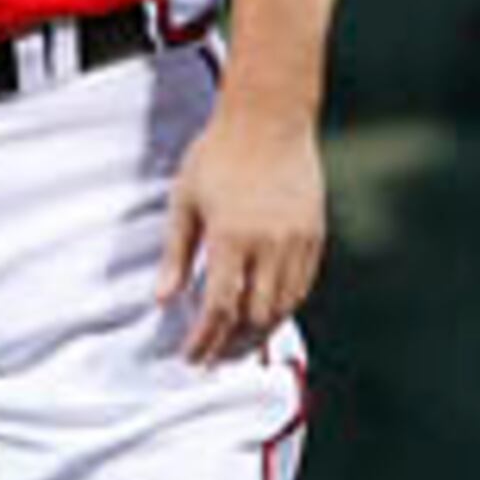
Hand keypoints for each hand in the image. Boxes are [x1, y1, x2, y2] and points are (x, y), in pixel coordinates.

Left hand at [159, 99, 325, 362]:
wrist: (269, 119)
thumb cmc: (217, 156)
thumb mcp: (183, 202)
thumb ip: (176, 255)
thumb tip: (163, 300)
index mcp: (232, 238)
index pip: (219, 308)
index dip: (205, 340)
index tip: (191, 357)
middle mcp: (270, 245)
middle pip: (255, 316)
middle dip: (232, 345)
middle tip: (212, 360)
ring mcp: (298, 241)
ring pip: (284, 305)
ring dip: (260, 333)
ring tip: (238, 347)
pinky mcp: (316, 234)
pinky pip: (303, 285)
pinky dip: (284, 307)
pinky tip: (266, 316)